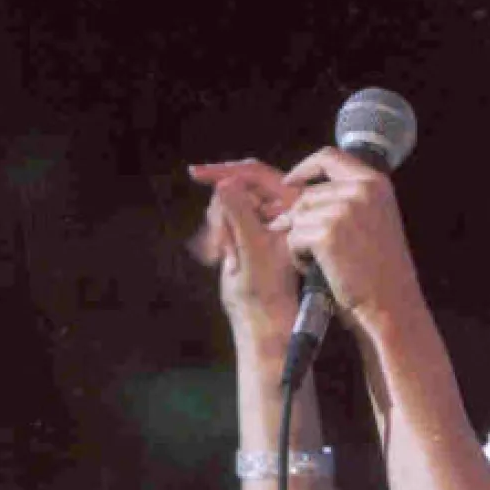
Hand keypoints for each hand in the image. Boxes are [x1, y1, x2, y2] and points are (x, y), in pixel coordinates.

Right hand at [187, 158, 301, 334]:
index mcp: (294, 207)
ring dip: (219, 229)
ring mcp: (266, 221)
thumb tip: (224, 182)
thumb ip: (239, 212)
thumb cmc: (266, 289)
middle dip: (222, 216)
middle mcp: (282, 210)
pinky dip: (218, 236)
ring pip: (227, 205)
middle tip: (220, 246)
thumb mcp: (251, 246)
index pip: (256, 174)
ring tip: (225, 258)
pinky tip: (219, 257)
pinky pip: (225, 220)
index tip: (195, 173)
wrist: (263, 319)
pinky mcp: (251, 233)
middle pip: (238, 189)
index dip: (224, 171)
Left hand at [275, 147, 418, 333]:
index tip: (290, 183)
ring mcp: (344, 210)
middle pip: (308, 194)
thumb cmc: (381, 272)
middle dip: (301, 221)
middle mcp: (362, 190)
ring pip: (298, 216)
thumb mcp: (376, 221)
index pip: (329, 157)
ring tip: (322, 262)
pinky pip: (294, 237)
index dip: (304, 168)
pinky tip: (317, 270)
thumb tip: (302, 190)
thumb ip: (350, 199)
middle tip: (309, 248)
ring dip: (301, 241)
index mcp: (376, 183)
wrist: (391, 304)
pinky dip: (298, 256)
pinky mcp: (327, 233)